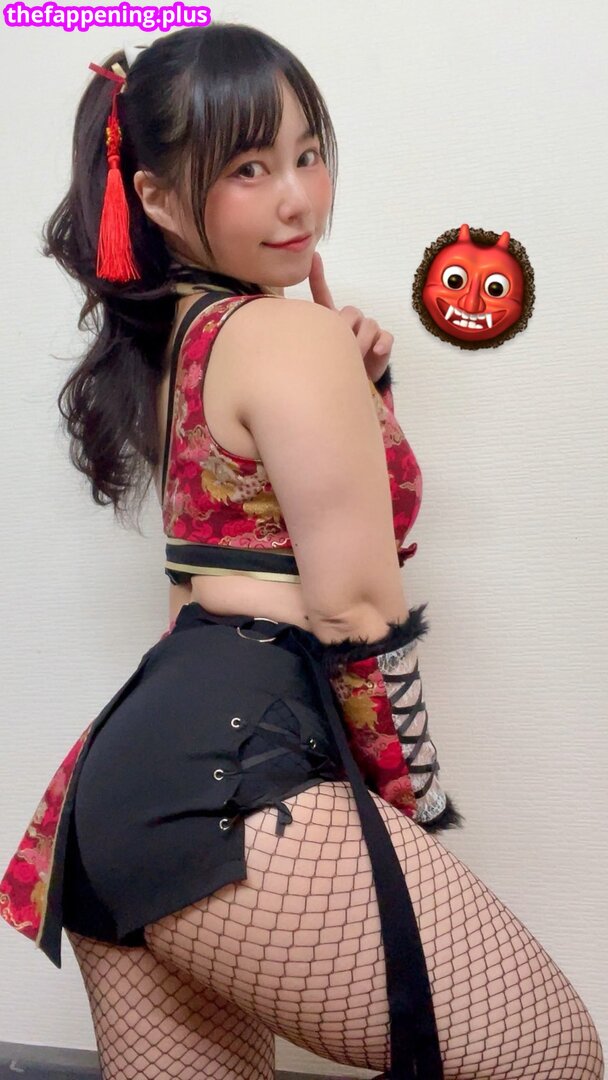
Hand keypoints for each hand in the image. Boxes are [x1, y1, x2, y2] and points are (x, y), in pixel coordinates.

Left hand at [307, 251, 393, 380]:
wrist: (352, 388)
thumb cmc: (332, 369)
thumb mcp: (319, 352)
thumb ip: (314, 337)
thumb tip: (304, 325)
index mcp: (331, 321)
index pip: (323, 295)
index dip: (318, 276)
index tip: (314, 258)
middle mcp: (349, 322)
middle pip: (352, 312)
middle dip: (348, 330)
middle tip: (342, 350)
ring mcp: (368, 332)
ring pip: (368, 324)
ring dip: (361, 342)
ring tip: (354, 358)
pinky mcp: (383, 343)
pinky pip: (385, 336)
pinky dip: (382, 343)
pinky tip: (376, 351)